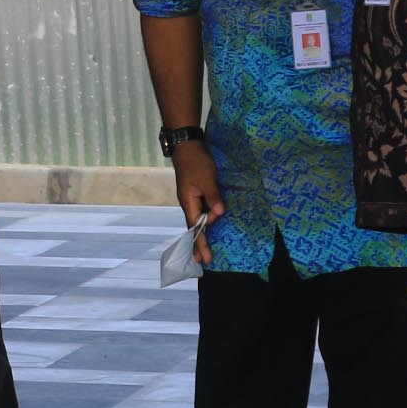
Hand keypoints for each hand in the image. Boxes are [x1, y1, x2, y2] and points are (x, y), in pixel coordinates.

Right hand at [171, 142, 225, 265]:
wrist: (187, 146)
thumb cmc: (196, 162)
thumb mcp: (207, 179)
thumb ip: (213, 197)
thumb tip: (219, 214)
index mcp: (188, 203)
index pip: (195, 228)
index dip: (200, 244)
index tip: (204, 258)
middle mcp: (188, 203)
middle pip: (194, 228)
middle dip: (198, 244)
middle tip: (203, 261)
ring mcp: (191, 198)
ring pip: (198, 220)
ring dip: (203, 233)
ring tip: (207, 248)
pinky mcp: (196, 193)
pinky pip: (201, 211)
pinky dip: (206, 220)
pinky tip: (211, 224)